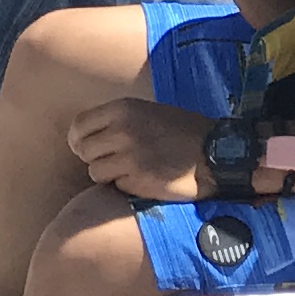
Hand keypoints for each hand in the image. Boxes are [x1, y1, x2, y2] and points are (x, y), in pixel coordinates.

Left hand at [64, 92, 221, 201]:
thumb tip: (83, 136)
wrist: (216, 153)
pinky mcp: (138, 180)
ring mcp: (129, 156)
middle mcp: (122, 130)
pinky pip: (115, 186)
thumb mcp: (146, 112)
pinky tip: (144, 179)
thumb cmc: (181, 132)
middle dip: (95, 158)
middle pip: (83, 150)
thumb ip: (116, 120)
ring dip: (108, 175)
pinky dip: (125, 186)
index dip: (79, 139)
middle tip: (113, 162)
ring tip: (130, 170)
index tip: (86, 147)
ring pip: (95, 171)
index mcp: (122, 109)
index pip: (79, 125)